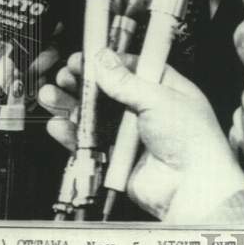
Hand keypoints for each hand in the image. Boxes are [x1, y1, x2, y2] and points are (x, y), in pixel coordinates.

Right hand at [42, 50, 243, 221]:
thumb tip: (104, 59)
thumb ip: (127, 81)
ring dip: (72, 105)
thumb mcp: (159, 99)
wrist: (192, 188)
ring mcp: (132, 136)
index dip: (108, 62)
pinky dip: (72, 134)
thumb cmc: (191, 140)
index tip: (86, 56)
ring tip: (51, 95)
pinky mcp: (118, 159)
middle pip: (109, 92)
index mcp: (166, 90)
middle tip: (65, 74)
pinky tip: (58, 124)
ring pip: (95, 117)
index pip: (133, 68)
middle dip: (85, 83)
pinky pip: (91, 144)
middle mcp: (148, 111)